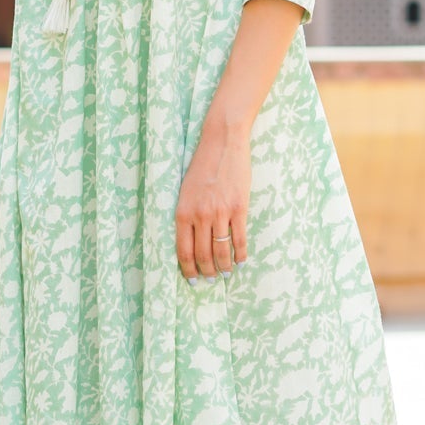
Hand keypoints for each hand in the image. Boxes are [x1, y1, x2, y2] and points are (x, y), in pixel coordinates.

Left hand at [175, 121, 249, 279]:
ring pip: (222, 251)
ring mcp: (220, 213)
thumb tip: (191, 241)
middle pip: (203, 255)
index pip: (184, 251)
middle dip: (207, 272)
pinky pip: (239, 239)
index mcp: (183, 212)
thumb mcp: (185, 192)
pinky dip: (241, 254)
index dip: (188, 270)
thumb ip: (187, 216)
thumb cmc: (201, 166)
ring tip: (226, 273)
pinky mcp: (239, 208)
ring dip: (224, 267)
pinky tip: (241, 261)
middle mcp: (200, 216)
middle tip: (211, 280)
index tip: (192, 280)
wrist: (222, 143)